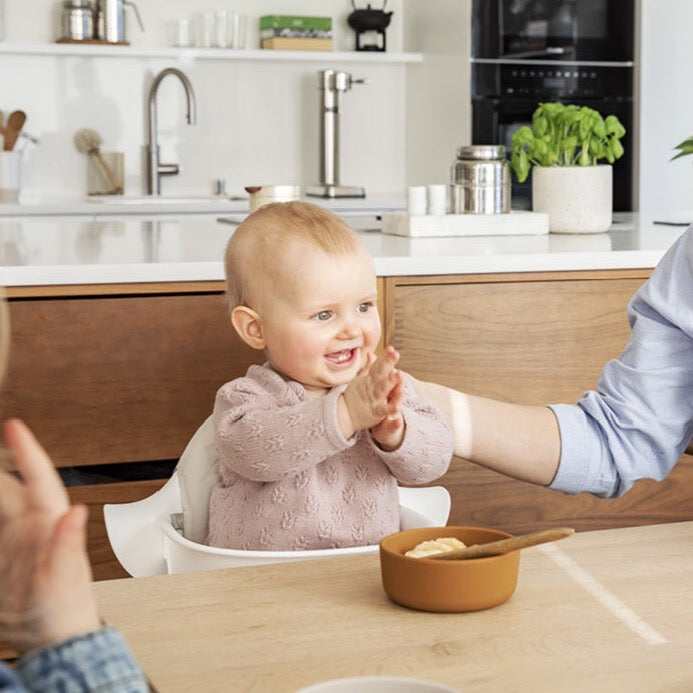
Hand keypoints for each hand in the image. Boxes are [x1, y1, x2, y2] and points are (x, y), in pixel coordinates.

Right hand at [0, 419, 100, 653]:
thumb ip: (68, 544)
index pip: (38, 479)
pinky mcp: (2, 559)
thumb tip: (76, 512)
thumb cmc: (67, 607)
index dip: (27, 451)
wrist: (53, 638)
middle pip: (8, 487)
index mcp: (50, 523)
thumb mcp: (66, 577)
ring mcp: (14, 543)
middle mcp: (32, 527)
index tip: (15, 426)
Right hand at [339, 346, 404, 448]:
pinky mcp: (376, 412)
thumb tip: (371, 352)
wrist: (344, 416)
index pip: (378, 365)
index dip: (384, 356)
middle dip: (388, 364)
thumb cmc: (356, 396)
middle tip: (395, 354)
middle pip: (380, 373)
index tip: (391, 348)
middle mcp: (371, 387)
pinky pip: (384, 410)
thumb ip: (370, 366)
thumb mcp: (362, 379)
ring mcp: (373, 399)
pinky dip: (390, 408)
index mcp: (369, 378)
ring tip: (399, 375)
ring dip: (390, 382)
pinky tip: (397, 406)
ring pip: (382, 389)